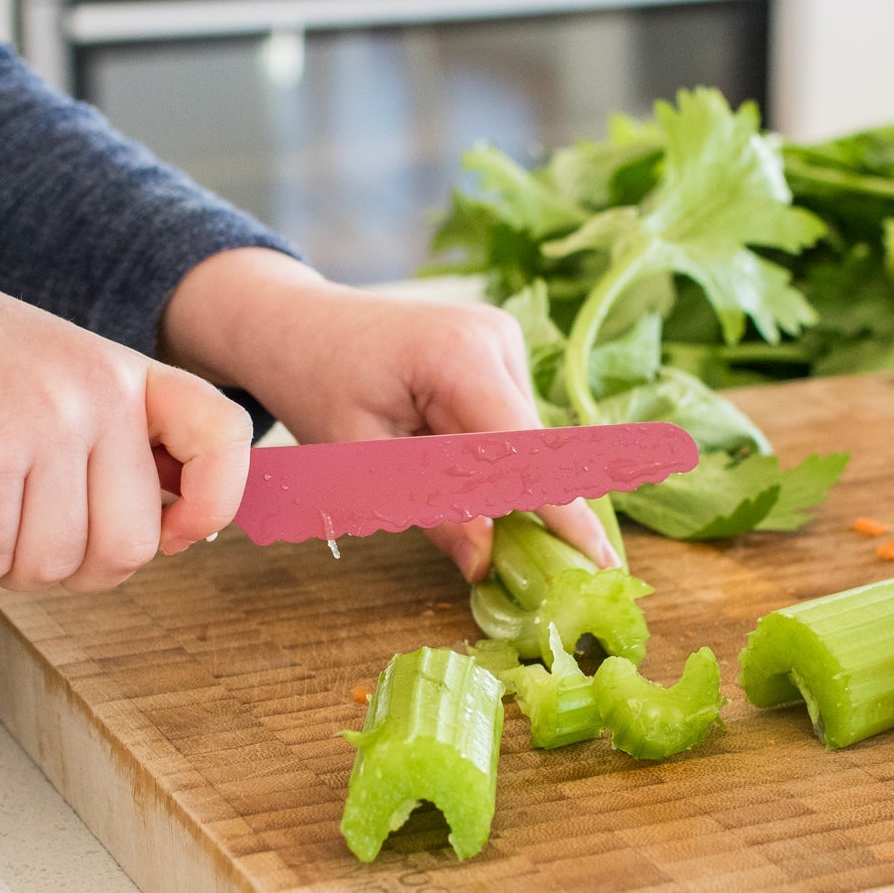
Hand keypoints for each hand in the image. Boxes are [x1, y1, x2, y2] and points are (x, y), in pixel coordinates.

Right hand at [0, 247, 252, 591]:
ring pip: (56, 564)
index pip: (224, 439)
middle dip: (75, 569)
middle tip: (30, 542)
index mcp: (128, 377)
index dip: (214, 502)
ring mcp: (43, 426)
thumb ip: (115, 443)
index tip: (176, 532)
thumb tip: (170, 534)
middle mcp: (97, 396)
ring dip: (10, 568)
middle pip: (130, 546)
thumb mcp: (62, 381)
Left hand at [158, 248, 618, 581]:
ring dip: (493, 479)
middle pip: (530, 447)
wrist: (294, 324)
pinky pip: (506, 424)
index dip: (563, 510)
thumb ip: (427, 508)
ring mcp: (501, 339)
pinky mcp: (497, 351)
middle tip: (529, 569)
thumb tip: (487, 562)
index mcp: (459, 355)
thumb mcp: (358, 457)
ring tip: (424, 470)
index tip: (599, 561)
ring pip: (521, 440)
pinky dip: (483, 456)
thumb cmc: (314, 383)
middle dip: (525, 506)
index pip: (527, 448)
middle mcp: (495, 338)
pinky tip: (435, 451)